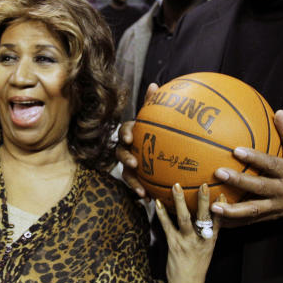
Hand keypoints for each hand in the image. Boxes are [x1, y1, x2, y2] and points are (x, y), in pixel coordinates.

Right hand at [115, 83, 158, 197]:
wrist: (161, 151)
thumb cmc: (157, 131)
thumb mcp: (157, 118)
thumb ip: (154, 103)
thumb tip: (154, 84)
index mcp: (133, 132)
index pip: (125, 130)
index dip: (126, 134)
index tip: (131, 138)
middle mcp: (127, 147)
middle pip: (121, 152)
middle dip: (126, 158)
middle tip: (135, 163)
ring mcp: (129, 163)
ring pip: (125, 172)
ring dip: (132, 180)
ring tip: (141, 188)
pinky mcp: (134, 177)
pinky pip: (135, 184)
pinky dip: (140, 190)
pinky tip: (149, 198)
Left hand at [155, 183, 217, 282]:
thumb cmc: (197, 265)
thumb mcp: (208, 249)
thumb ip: (208, 232)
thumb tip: (208, 213)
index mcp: (211, 240)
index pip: (218, 221)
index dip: (221, 207)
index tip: (222, 192)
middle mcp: (201, 240)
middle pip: (204, 217)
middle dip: (203, 201)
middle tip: (203, 184)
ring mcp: (187, 242)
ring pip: (184, 219)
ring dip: (180, 201)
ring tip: (176, 186)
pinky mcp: (174, 245)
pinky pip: (167, 226)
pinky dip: (162, 214)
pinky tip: (157, 203)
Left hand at [211, 110, 282, 226]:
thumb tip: (278, 112)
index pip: (271, 164)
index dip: (255, 158)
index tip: (236, 150)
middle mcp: (282, 191)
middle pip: (259, 188)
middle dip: (238, 181)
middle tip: (218, 172)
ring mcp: (275, 207)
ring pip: (253, 211)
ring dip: (232, 210)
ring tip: (213, 206)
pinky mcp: (268, 218)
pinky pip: (249, 222)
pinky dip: (233, 223)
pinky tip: (214, 220)